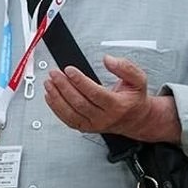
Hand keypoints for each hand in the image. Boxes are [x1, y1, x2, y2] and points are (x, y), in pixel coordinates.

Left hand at [44, 55, 180, 142]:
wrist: (135, 120)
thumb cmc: (134, 99)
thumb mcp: (138, 80)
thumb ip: (125, 67)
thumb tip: (108, 60)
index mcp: (118, 106)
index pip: (95, 93)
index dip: (80, 81)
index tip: (69, 70)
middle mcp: (105, 118)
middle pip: (79, 103)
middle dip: (64, 86)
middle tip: (54, 73)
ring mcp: (94, 124)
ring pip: (70, 113)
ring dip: (56, 97)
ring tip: (49, 83)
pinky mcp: (85, 127)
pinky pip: (67, 120)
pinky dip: (56, 108)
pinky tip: (50, 96)